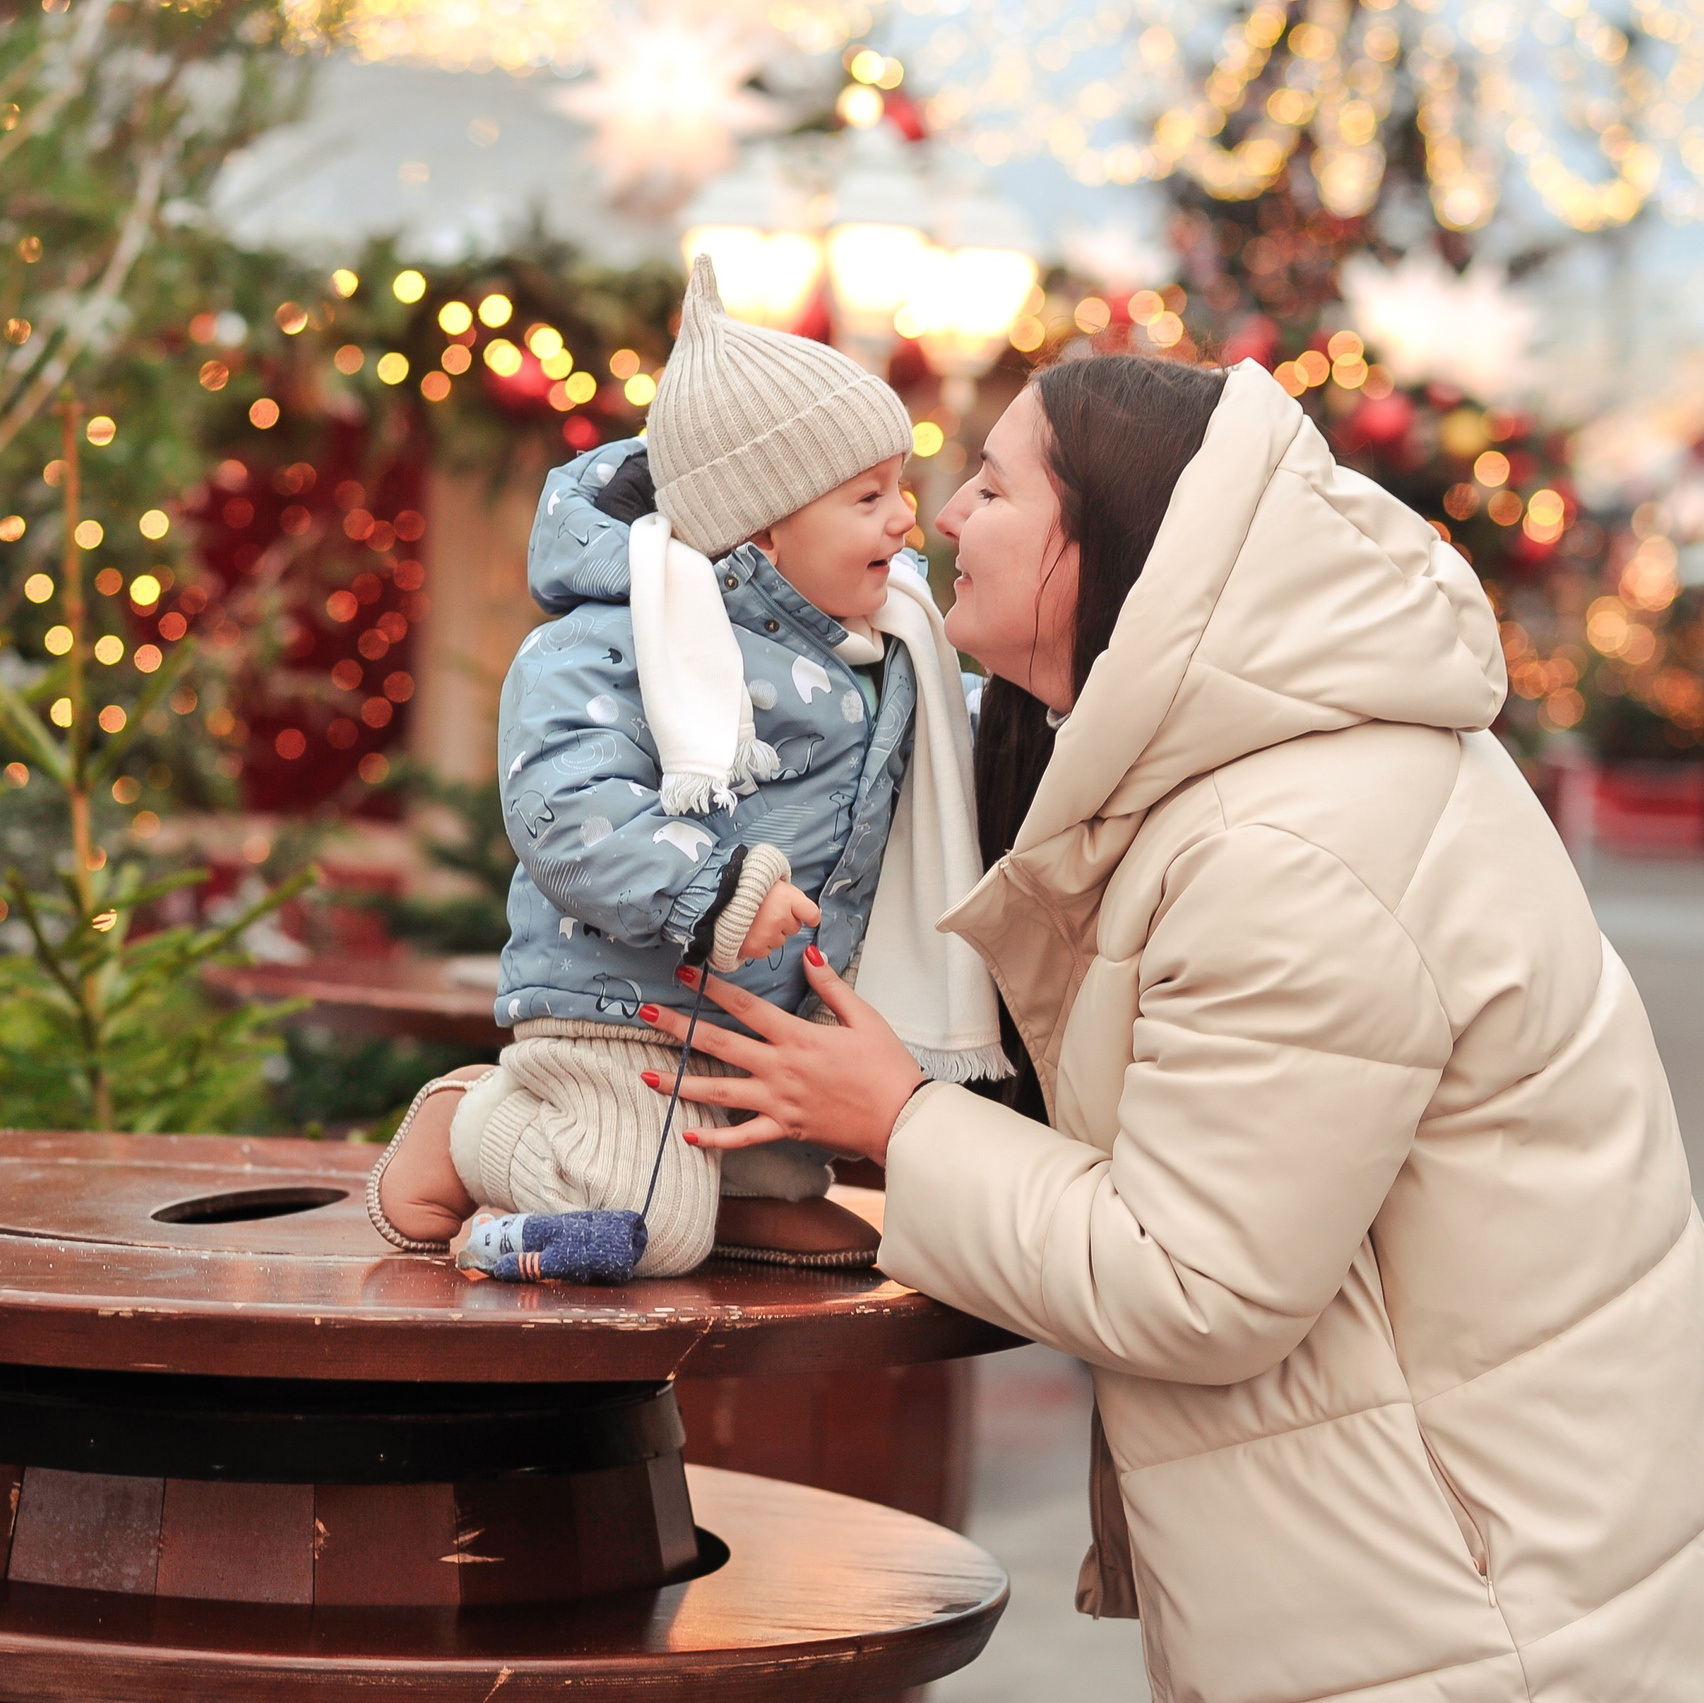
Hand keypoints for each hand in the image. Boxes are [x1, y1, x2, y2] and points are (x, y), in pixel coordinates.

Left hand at [640, 949, 924, 1164]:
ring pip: (719, 1092)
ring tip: (646, 1076)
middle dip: (679, 1029)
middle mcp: (780, 1069)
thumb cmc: (887, 1066)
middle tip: (646, 1015)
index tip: (685, 974)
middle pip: (719, 1045)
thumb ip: (832, 986)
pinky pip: (742, 1136)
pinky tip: (687, 1136)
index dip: (712, 989)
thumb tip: (810, 955)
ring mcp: (778, 1102)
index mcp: (798, 1037)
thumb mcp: (864, 1017)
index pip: (746, 1007)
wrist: (900, 1118)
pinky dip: (714, 1138)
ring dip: (680, 1083)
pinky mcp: (784, 1129)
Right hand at [737, 881, 819, 960]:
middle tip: (764, 910)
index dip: (808, 915)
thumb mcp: (767, 878)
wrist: (709, 896)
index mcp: (786, 896)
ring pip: (779, 941)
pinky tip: (746, 932)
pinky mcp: (754, 948)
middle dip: (783, 921)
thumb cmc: (739, 884)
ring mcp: (767, 934)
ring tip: (752, 920)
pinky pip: (765, 951)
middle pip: (793, 927)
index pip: (811, 913)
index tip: (806, 917)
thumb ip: (787, 893)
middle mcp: (779, 917)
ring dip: (770, 933)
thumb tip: (805, 910)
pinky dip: (757, 944)